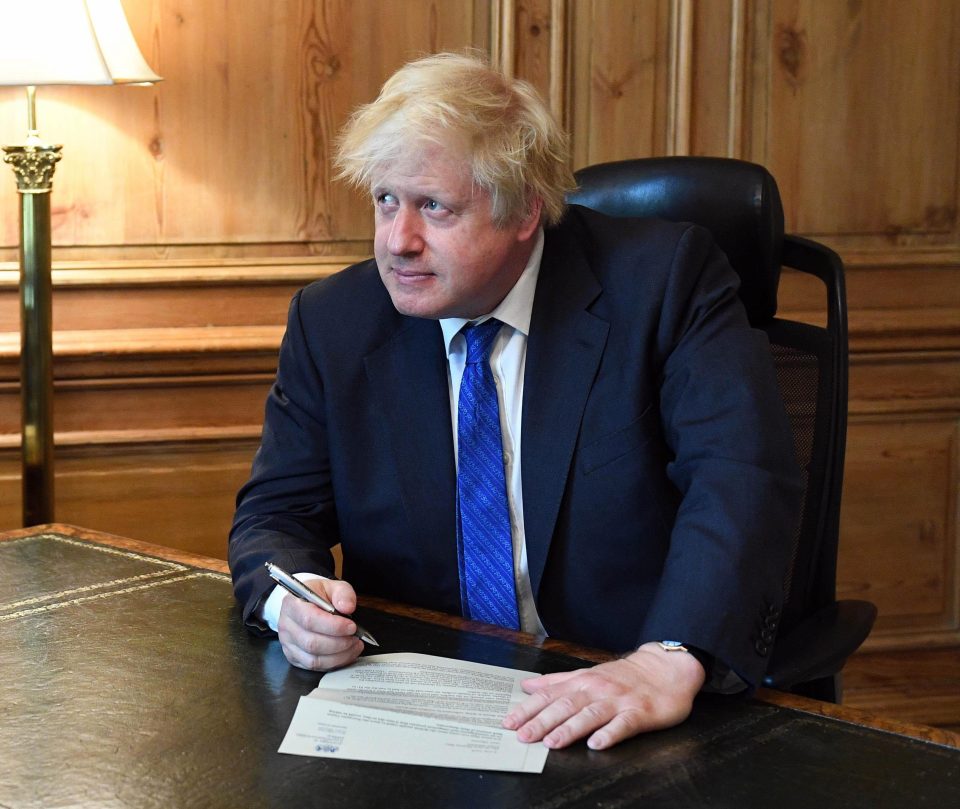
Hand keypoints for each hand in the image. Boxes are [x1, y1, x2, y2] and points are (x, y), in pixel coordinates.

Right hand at [276, 578, 364, 670]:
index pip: (309, 619)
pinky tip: (346, 653)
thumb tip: (347, 607)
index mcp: (292, 604)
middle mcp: (286, 625)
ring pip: (313, 659)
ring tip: (354, 645)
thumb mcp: (333, 586)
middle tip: (355, 637)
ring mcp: (288, 644)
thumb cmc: (319, 595)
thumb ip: (342, 593)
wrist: (307, 603)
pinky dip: (334, 663)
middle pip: (311, 643)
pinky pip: (314, 667)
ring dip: (339, 655)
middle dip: (339, 643)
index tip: (351, 626)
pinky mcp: (294, 657)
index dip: (333, 626)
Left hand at [502, 641, 705, 749]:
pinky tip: (597, 744)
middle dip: (542, 721)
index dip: (528, 709)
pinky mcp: (640, 713)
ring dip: (571, 729)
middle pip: (566, 705)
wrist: (665, 669)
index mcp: (583, 681)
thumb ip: (557, 681)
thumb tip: (527, 685)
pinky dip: (610, 734)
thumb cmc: (625, 675)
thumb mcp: (588, 673)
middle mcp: (597, 689)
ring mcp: (618, 701)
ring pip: (590, 715)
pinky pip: (623, 725)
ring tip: (553, 742)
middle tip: (523, 736)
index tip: (509, 722)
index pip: (550, 695)